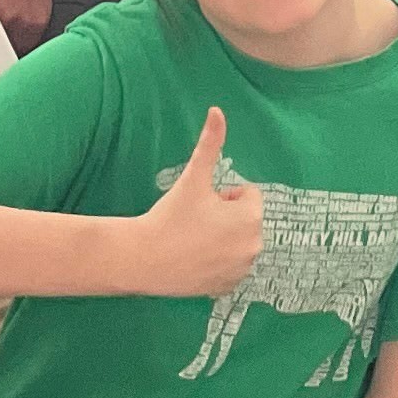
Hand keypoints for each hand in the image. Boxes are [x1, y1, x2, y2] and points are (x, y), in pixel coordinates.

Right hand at [123, 107, 266, 298]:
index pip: (247, 195)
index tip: (201, 205)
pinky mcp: (228, 288)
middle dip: (224, 217)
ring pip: (236, 242)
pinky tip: (194, 261)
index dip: (223, 195)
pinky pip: (229, 266)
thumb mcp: (193, 177)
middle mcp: (254, 246)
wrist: (143, 258)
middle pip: (243, 219)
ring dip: (221, 238)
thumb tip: (218, 109)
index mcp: (251, 218)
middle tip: (194, 223)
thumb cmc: (171, 215)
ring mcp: (242, 270)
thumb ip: (210, 143)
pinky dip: (217, 262)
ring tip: (192, 241)